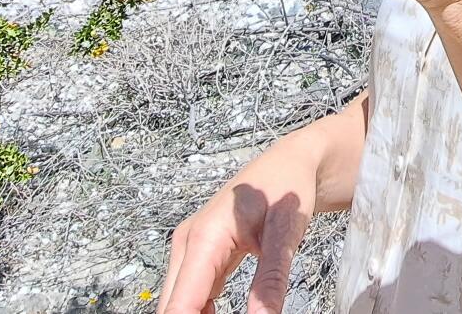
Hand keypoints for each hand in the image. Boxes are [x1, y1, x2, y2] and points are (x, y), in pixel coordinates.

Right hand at [156, 144, 319, 313]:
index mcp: (204, 238)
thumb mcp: (286, 231)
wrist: (290, 162)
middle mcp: (188, 245)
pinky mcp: (202, 258)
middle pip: (171, 306)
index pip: (180, 303)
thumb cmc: (287, 186)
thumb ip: (271, 278)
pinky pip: (192, 296)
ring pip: (179, 303)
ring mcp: (192, 251)